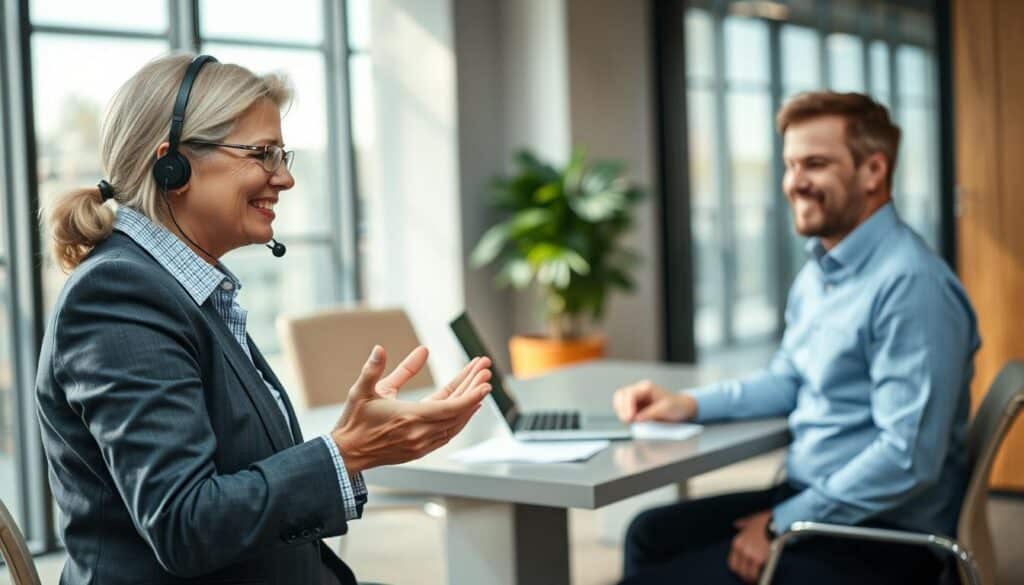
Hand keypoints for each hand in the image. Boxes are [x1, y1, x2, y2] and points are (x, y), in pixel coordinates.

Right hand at [331, 346, 491, 472]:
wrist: (346, 455)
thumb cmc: (354, 422)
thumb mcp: (361, 390)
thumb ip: (374, 368)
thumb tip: (380, 348)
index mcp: (408, 417)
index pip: (450, 407)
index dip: (470, 394)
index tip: (485, 382)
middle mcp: (419, 434)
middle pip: (457, 413)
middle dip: (474, 391)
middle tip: (486, 372)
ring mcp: (421, 445)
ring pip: (455, 425)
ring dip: (469, 406)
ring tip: (480, 387)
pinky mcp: (419, 450)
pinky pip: (447, 434)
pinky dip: (460, 420)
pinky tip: (467, 409)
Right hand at [612, 379, 695, 422]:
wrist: (681, 408)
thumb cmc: (675, 405)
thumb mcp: (665, 409)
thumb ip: (650, 413)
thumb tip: (636, 419)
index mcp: (646, 387)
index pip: (630, 394)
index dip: (627, 406)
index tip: (629, 418)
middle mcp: (639, 391)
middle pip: (621, 395)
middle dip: (621, 409)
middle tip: (627, 421)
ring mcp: (635, 398)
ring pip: (619, 401)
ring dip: (621, 412)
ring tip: (628, 421)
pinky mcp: (634, 406)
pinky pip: (623, 408)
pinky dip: (623, 414)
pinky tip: (629, 420)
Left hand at [728, 510, 772, 583]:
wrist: (776, 522)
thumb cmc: (764, 522)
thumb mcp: (750, 521)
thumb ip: (742, 524)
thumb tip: (737, 524)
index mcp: (737, 542)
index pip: (732, 562)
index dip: (738, 569)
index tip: (743, 572)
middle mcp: (741, 550)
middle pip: (739, 570)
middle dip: (745, 575)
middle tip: (751, 577)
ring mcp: (749, 555)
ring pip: (747, 574)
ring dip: (752, 578)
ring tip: (757, 579)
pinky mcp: (759, 559)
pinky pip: (756, 573)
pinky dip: (759, 577)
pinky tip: (762, 576)